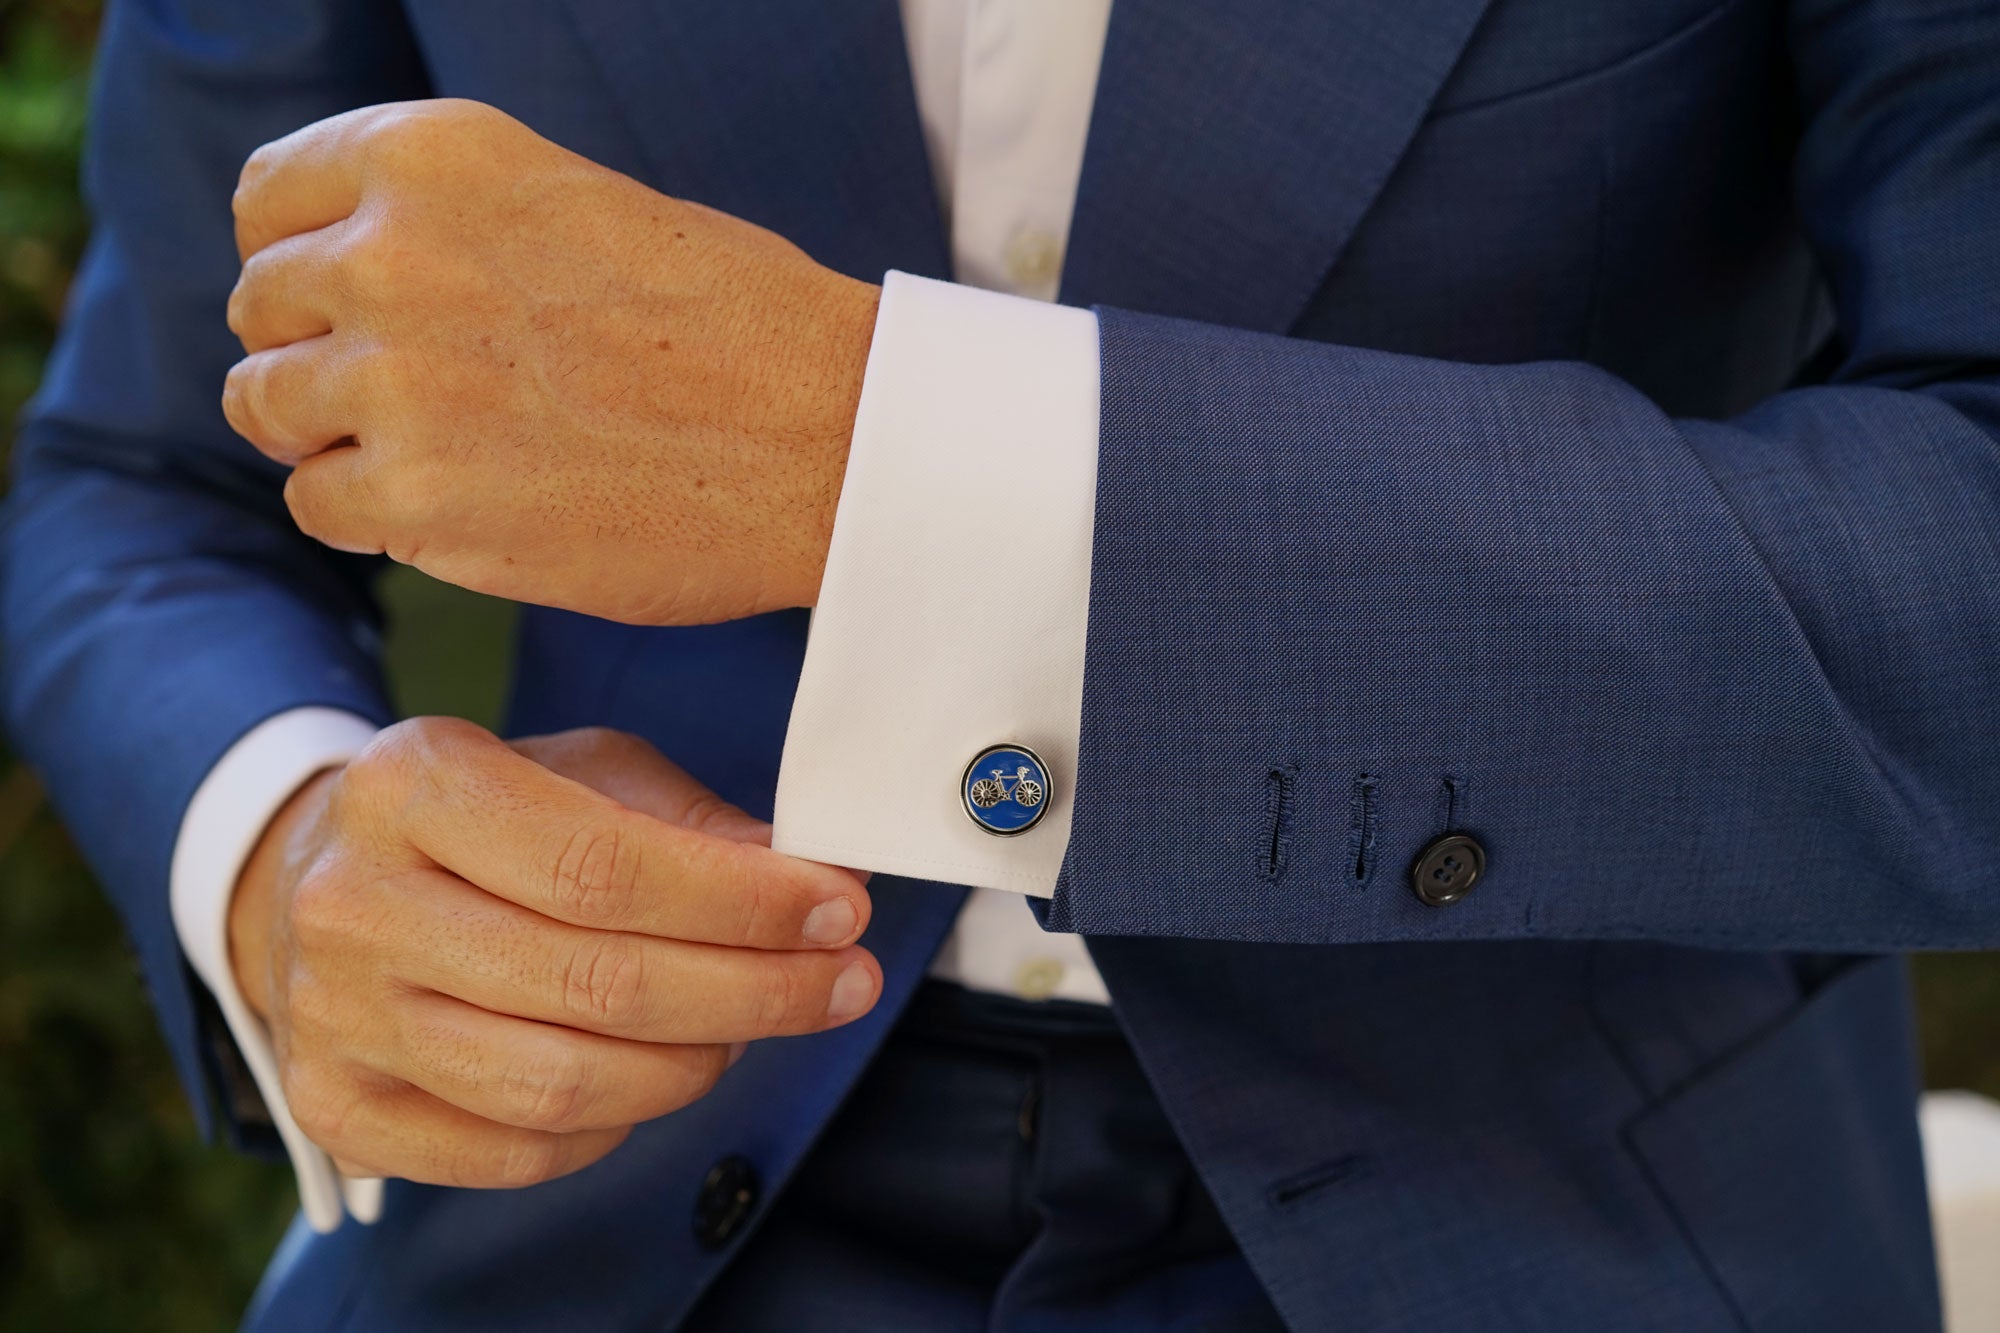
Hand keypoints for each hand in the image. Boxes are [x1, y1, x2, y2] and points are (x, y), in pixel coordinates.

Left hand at [221, 99, 878, 625]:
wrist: (830, 438)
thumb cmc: (739, 325)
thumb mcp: (582, 207)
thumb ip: (456, 228)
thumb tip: (359, 275)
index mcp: (436, 155)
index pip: (270, 201)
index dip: (299, 260)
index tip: (344, 303)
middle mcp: (392, 252)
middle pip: (261, 309)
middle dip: (317, 352)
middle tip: (407, 394)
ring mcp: (395, 379)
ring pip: (268, 408)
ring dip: (330, 435)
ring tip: (428, 453)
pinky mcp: (418, 497)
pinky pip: (318, 503)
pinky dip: (368, 512)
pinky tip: (450, 507)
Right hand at [227, 718, 878, 1188]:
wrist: (313, 885)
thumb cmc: (477, 822)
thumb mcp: (575, 770)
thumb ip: (683, 819)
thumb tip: (802, 879)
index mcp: (412, 782)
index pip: (603, 865)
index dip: (742, 902)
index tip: (841, 908)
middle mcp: (355, 901)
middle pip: (596, 982)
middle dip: (756, 990)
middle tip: (843, 982)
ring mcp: (335, 1015)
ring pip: (564, 1082)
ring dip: (697, 1064)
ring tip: (758, 1025)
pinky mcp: (339, 1108)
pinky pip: (519, 1151)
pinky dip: (617, 1122)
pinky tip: (660, 1071)